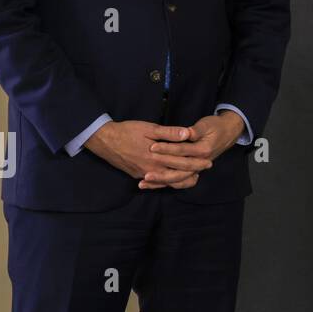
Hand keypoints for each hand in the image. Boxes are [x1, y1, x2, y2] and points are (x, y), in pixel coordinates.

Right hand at [84, 120, 210, 189]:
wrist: (104, 140)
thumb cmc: (128, 131)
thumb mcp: (149, 128)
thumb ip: (169, 133)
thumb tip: (187, 133)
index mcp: (157, 157)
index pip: (182, 164)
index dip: (196, 163)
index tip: (208, 161)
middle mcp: (151, 170)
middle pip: (177, 176)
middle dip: (193, 172)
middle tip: (206, 167)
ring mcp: (143, 174)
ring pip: (167, 182)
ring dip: (181, 180)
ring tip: (194, 176)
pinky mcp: (137, 175)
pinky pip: (156, 183)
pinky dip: (167, 182)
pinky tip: (172, 180)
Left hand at [139, 112, 245, 188]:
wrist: (227, 133)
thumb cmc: (215, 127)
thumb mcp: (206, 124)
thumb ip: (195, 130)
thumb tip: (186, 132)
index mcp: (204, 150)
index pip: (182, 151)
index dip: (167, 149)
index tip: (152, 147)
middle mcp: (200, 162)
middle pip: (179, 170)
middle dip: (161, 171)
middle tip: (146, 172)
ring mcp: (196, 168)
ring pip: (178, 180)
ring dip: (161, 182)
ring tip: (143, 182)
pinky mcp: (192, 170)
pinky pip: (178, 181)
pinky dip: (164, 183)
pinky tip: (150, 184)